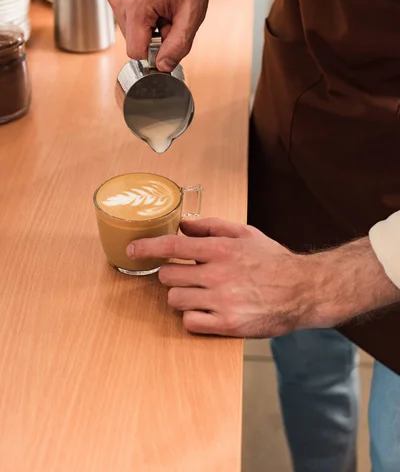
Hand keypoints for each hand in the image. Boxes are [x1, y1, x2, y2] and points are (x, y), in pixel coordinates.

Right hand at [107, 0, 238, 70]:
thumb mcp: (192, 16)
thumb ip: (177, 46)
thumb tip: (163, 67)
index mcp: (136, 5)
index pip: (136, 52)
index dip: (155, 52)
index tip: (170, 39)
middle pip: (133, 43)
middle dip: (153, 38)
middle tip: (170, 17)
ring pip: (130, 33)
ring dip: (148, 28)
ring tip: (163, 8)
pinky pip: (127, 20)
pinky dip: (143, 18)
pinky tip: (155, 3)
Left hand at [126, 218, 321, 336]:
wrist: (303, 290)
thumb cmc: (273, 260)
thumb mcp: (246, 233)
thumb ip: (212, 227)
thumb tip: (183, 225)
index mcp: (220, 250)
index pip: (172, 247)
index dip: (147, 248)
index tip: (132, 251)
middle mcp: (217, 275)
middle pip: (167, 277)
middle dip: (171, 276)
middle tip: (186, 277)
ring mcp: (221, 301)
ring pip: (175, 300)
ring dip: (181, 297)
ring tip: (198, 294)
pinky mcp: (227, 325)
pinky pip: (190, 322)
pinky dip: (193, 317)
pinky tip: (206, 310)